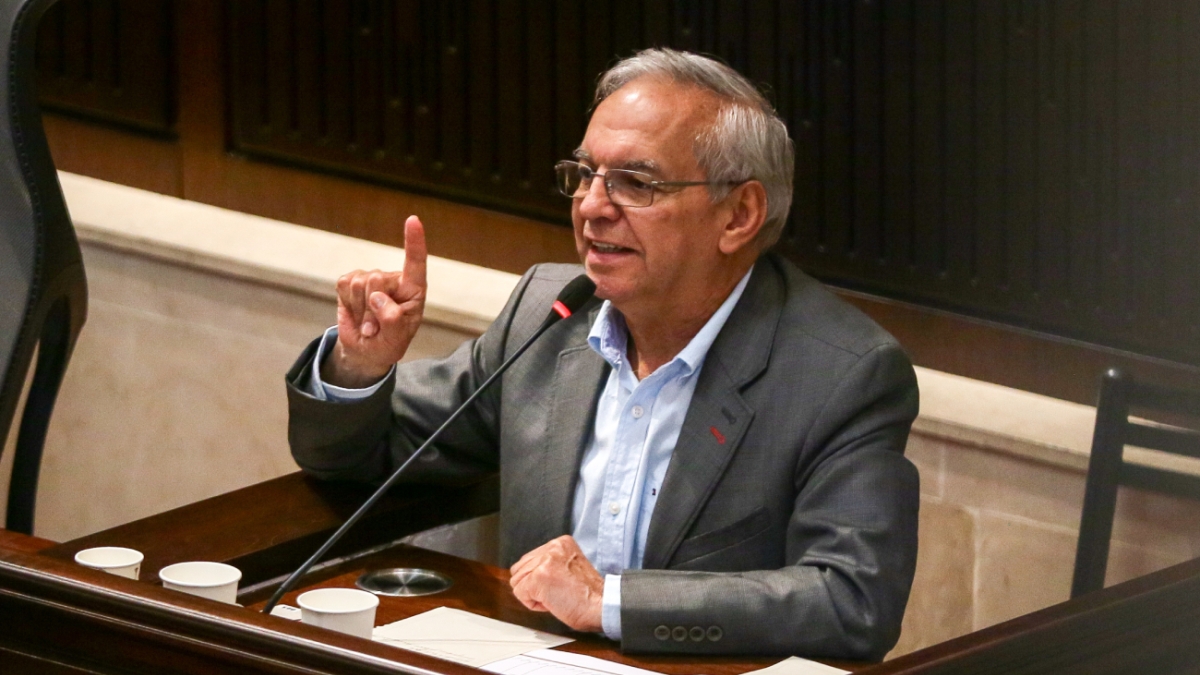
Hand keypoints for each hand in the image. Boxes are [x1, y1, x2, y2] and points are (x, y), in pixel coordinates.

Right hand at [322, 215, 427, 387]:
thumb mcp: (395, 342)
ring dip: (359, 310)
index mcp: (413, 290)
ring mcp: (371, 277)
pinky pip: (343, 285)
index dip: (415, 242)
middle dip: (370, 309)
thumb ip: (392, 321)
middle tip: (374, 329)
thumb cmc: (387, 344)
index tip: (412, 220)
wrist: (365, 351)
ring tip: (367, 323)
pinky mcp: (350, 280)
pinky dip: (347, 304)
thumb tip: (378, 297)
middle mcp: (393, 280)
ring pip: (359, 283)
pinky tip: (355, 312)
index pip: (415, 264)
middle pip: (376, 279)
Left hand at [509, 535, 604, 632]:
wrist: (601, 606)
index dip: (539, 579)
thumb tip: (526, 573)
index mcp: (561, 543)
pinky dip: (533, 603)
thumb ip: (549, 563)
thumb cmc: (588, 595)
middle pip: (520, 569)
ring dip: (533, 594)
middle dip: (533, 586)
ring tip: (555, 596)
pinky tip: (551, 602)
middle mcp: (552, 547)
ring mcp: (545, 562)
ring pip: (518, 581)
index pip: (529, 559)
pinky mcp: (539, 577)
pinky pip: (520, 593)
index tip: (557, 584)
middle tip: (556, 592)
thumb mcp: (569, 567)